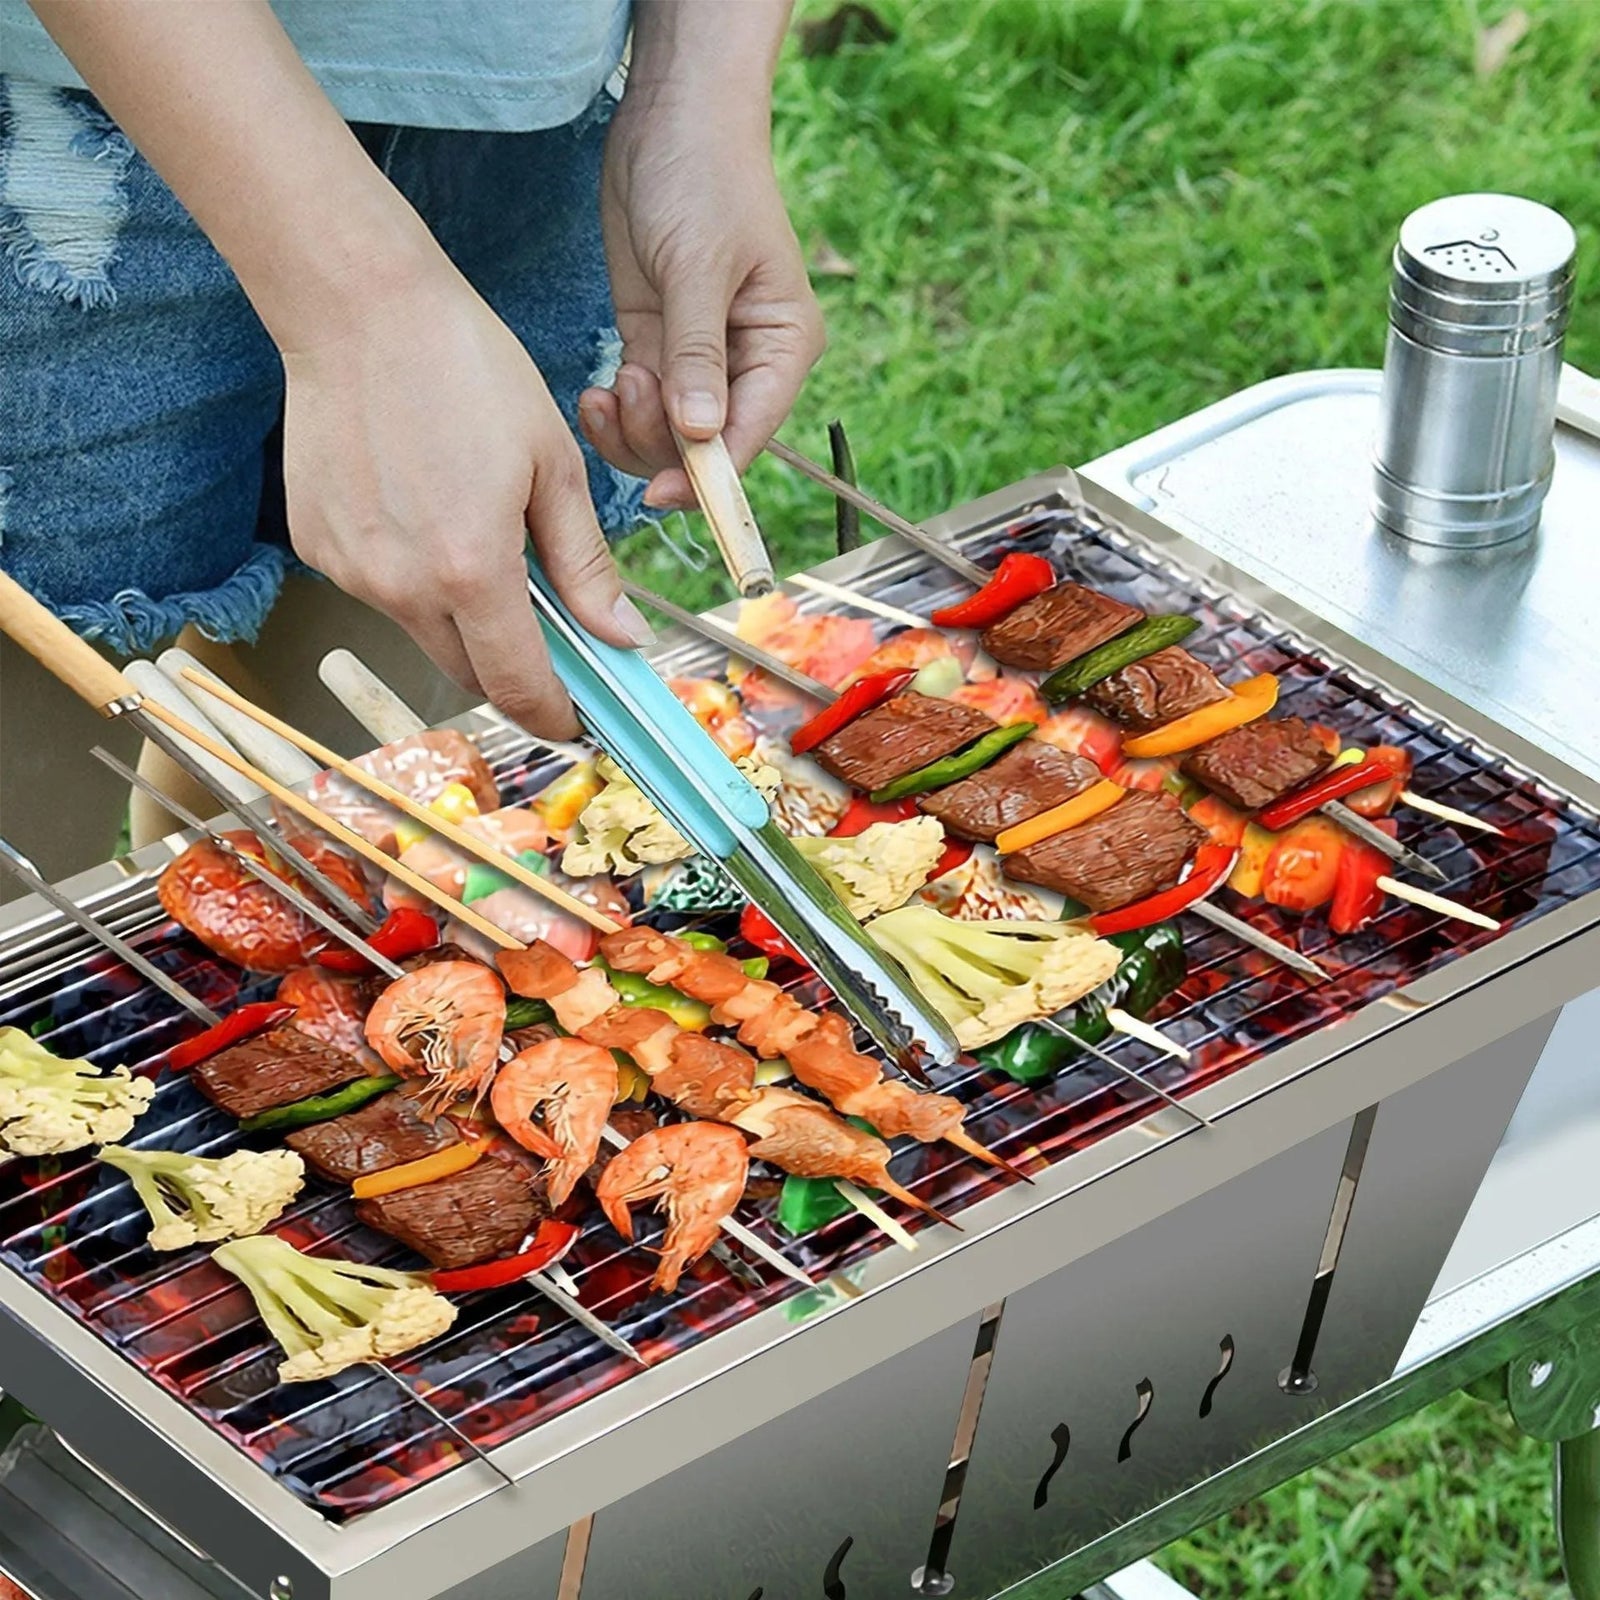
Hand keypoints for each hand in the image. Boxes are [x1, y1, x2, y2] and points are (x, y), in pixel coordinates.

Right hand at [281, 263, 652, 737]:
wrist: (356, 306)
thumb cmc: (468, 369)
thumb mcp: (554, 466)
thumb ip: (586, 565)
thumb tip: (622, 636)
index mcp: (472, 569)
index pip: (517, 684)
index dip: (553, 714)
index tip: (577, 719)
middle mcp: (401, 585)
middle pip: (469, 671)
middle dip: (513, 666)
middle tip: (549, 629)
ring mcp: (350, 570)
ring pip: (424, 632)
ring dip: (462, 616)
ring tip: (479, 535)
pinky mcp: (315, 546)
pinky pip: (381, 590)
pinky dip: (414, 576)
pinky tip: (424, 509)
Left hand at [578, 86, 824, 507]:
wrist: (669, 116)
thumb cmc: (703, 175)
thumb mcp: (698, 267)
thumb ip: (696, 355)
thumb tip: (700, 434)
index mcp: (781, 348)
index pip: (750, 436)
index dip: (709, 475)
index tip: (659, 492)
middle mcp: (745, 364)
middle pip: (706, 448)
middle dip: (660, 443)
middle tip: (627, 393)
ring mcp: (699, 360)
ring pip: (667, 437)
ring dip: (632, 430)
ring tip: (610, 386)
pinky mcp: (657, 345)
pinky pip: (639, 409)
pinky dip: (616, 413)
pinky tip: (598, 390)